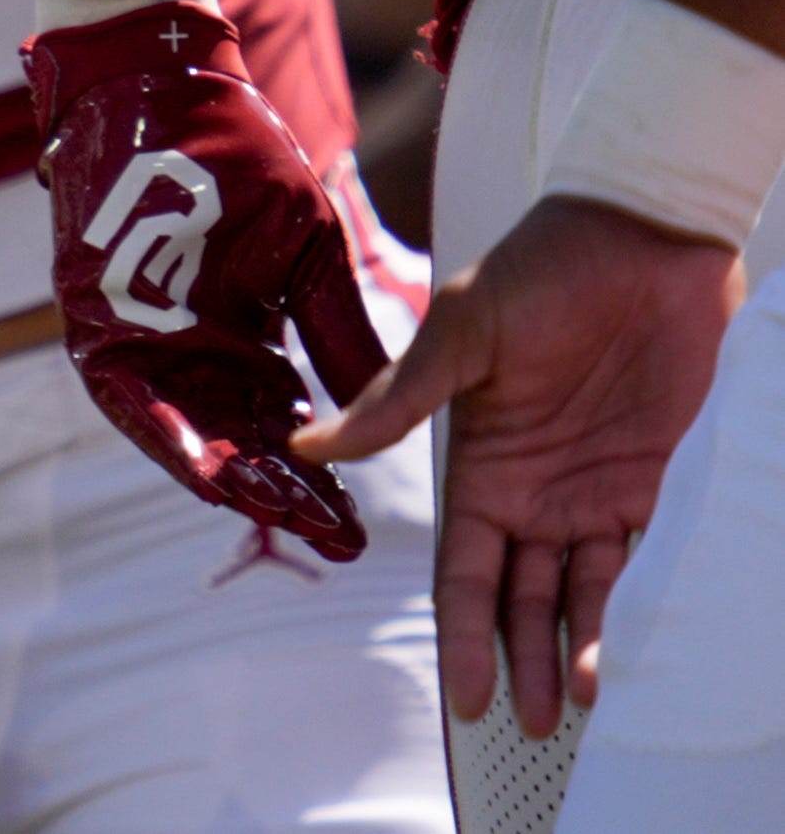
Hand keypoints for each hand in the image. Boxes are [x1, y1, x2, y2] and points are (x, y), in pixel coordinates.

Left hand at [21, 0, 394, 556]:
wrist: (164, 86)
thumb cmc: (240, 160)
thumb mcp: (308, 255)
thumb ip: (337, 334)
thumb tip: (383, 412)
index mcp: (245, 342)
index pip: (284, 430)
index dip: (317, 481)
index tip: (355, 528)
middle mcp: (191, 353)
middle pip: (235, 442)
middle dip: (278, 492)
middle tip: (326, 538)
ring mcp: (138, 338)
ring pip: (182, 428)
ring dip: (224, 472)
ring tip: (275, 512)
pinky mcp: (91, 318)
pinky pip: (125, 391)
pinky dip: (163, 428)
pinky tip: (204, 465)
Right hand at [291, 192, 738, 735]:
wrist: (642, 240)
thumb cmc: (541, 269)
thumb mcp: (462, 333)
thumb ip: (399, 399)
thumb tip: (312, 442)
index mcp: (479, 463)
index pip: (465, 569)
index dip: (462, 633)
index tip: (464, 695)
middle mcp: (532, 490)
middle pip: (519, 598)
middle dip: (519, 663)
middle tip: (530, 728)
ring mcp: (594, 490)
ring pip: (579, 596)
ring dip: (574, 653)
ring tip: (574, 713)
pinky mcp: (655, 482)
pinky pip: (642, 564)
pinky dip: (631, 613)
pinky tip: (624, 656)